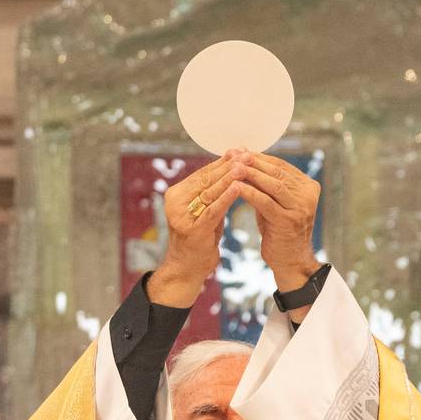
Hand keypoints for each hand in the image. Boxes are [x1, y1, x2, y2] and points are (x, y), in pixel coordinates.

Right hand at [149, 155, 241, 308]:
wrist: (187, 268)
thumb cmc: (200, 238)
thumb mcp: (205, 210)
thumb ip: (212, 192)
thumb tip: (230, 166)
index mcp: (176, 194)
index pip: (202, 174)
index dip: (221, 162)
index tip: (238, 150)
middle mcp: (175, 203)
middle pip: (206, 180)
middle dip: (227, 166)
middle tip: (245, 153)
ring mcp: (182, 216)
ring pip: (209, 192)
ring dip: (228, 178)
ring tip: (244, 165)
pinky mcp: (192, 229)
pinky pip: (212, 210)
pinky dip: (226, 197)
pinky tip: (238, 187)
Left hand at [226, 151, 322, 292]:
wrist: (290, 260)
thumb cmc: (279, 230)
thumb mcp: (275, 202)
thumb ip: (265, 182)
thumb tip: (246, 155)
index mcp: (308, 186)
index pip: (281, 166)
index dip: (260, 157)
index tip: (240, 150)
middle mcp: (307, 195)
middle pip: (277, 172)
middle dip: (254, 162)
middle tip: (234, 154)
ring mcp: (300, 208)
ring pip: (272, 185)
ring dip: (251, 174)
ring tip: (233, 167)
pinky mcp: (289, 221)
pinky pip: (266, 202)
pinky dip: (250, 193)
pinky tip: (235, 187)